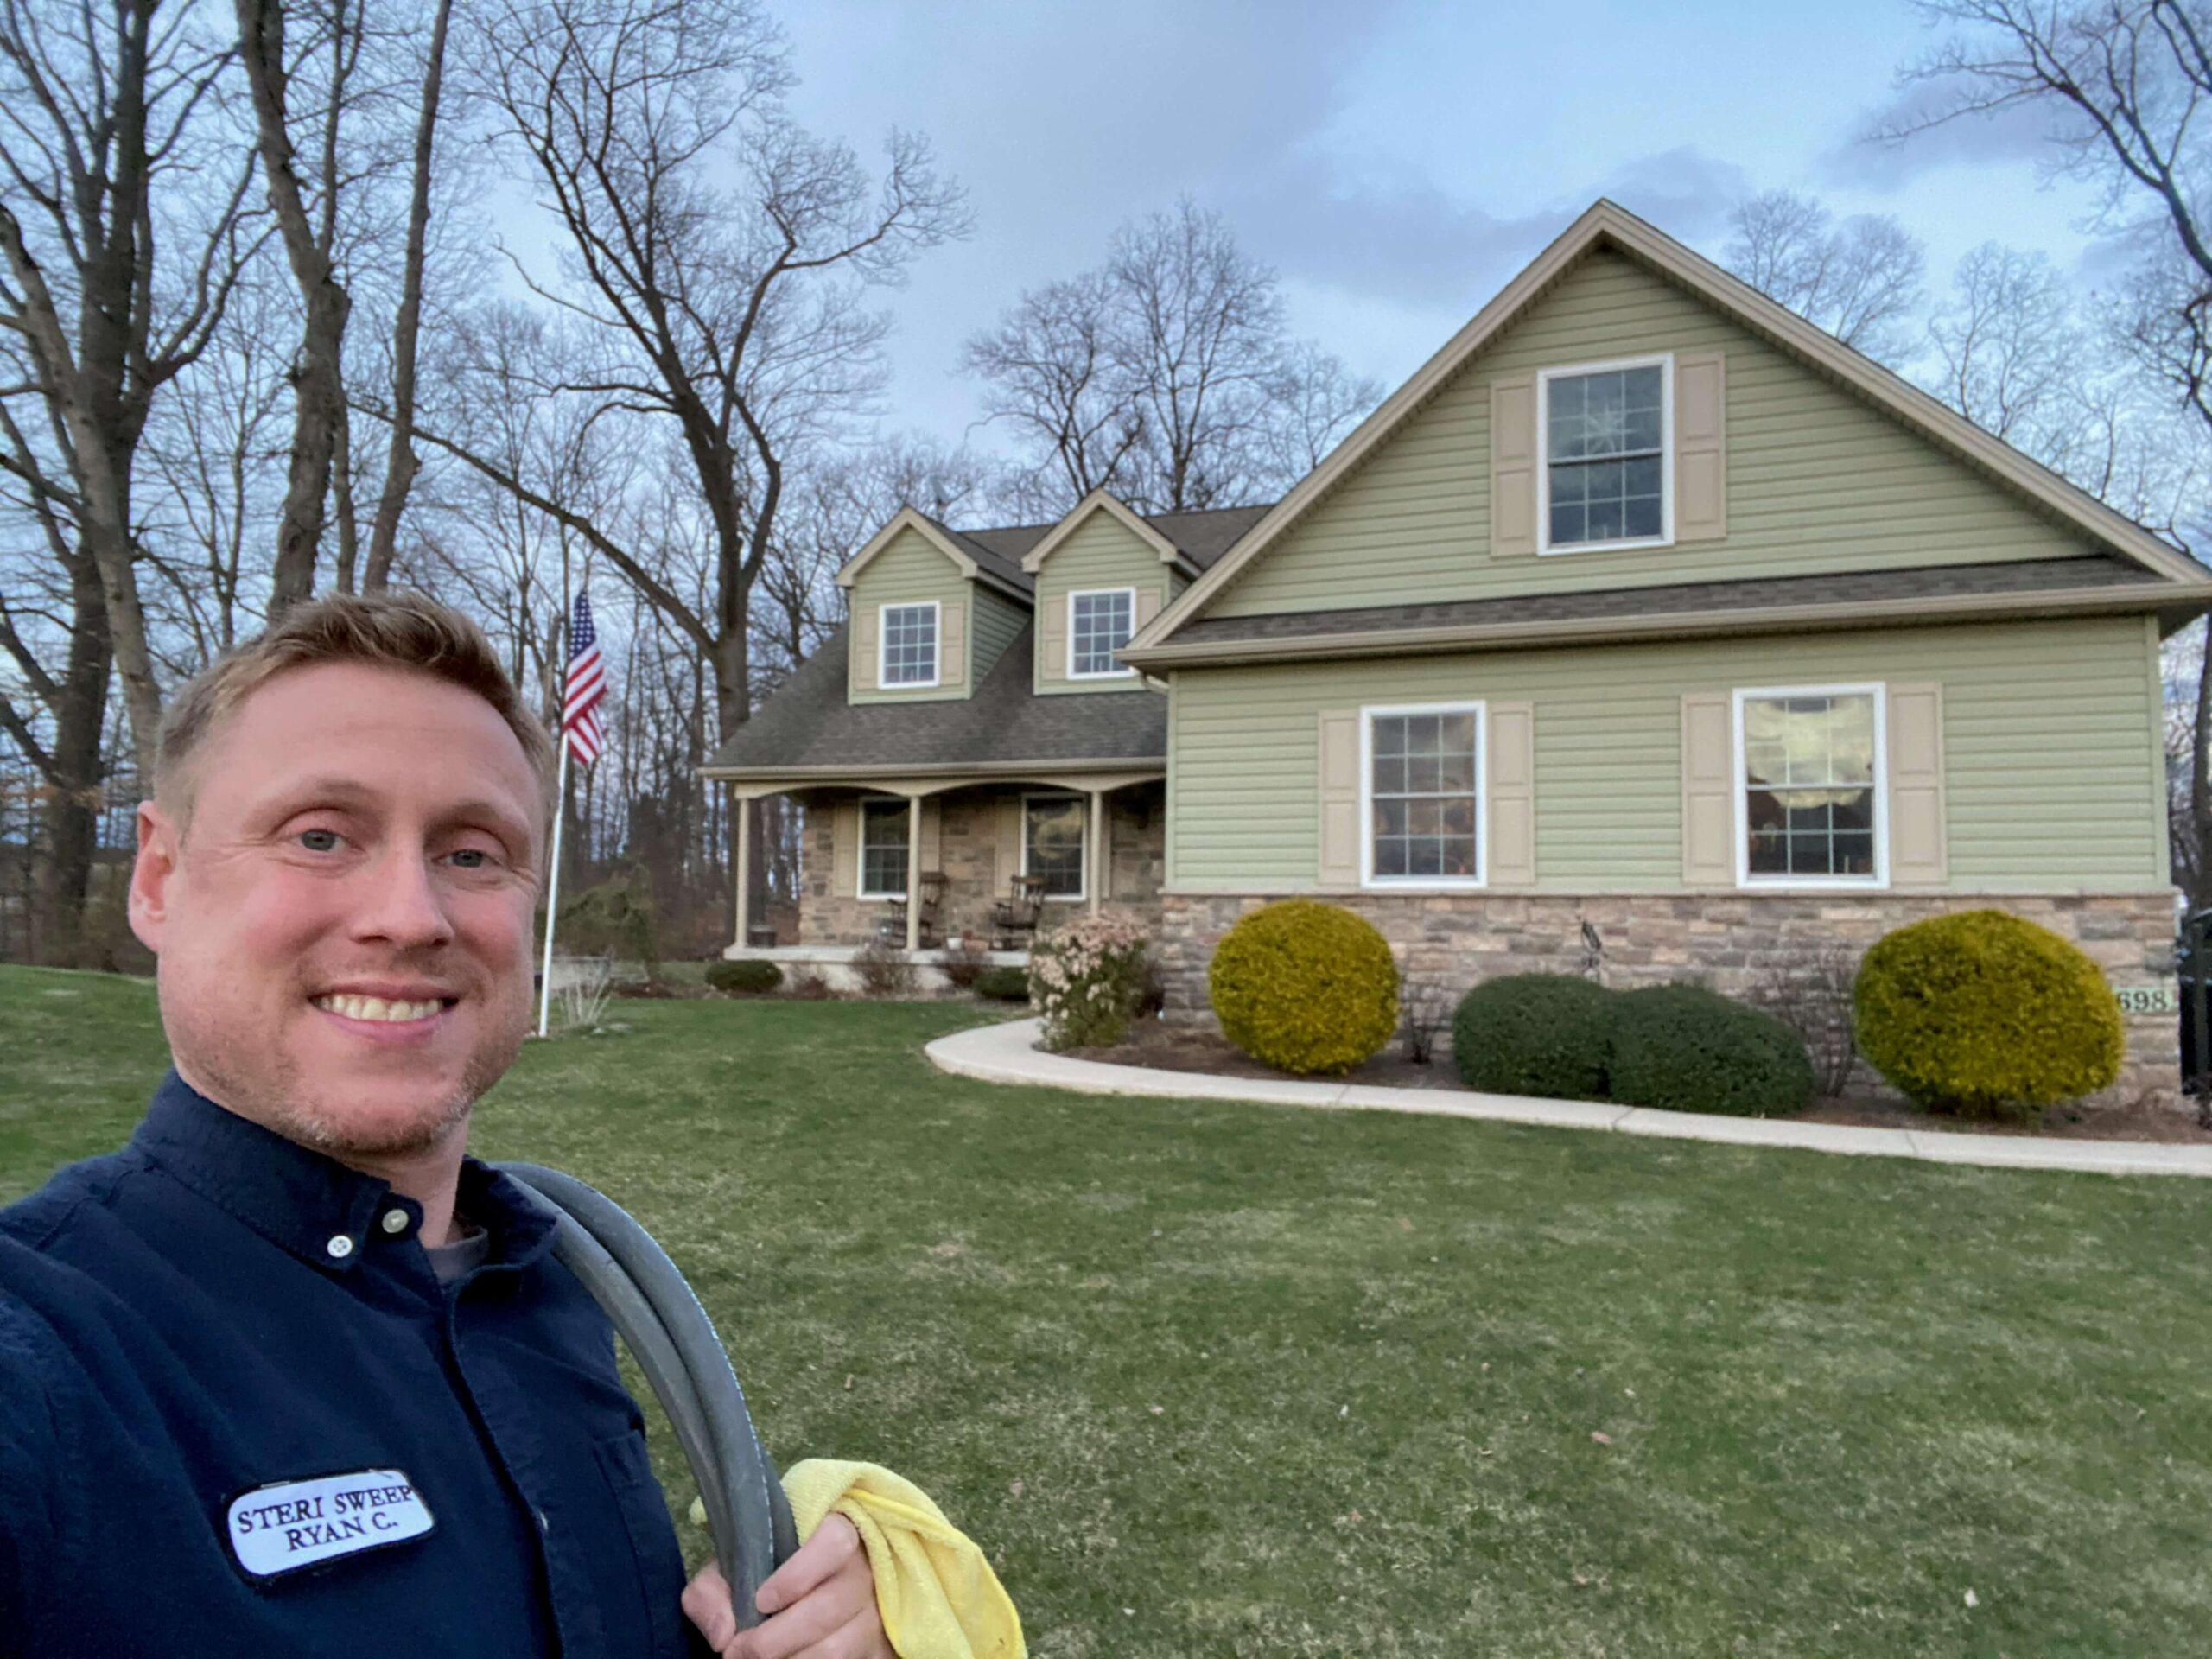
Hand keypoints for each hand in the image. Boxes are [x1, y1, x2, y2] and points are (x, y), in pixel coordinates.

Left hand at [681, 1513, 892, 1658]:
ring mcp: (875, 1612)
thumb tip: (723, 1635)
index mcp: (836, 1532)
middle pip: (830, 1607)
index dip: (799, 1574)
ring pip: (841, 1647)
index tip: (761, 1600)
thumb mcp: (730, 1570)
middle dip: (778, 1639)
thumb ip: (712, 1594)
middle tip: (738, 1653)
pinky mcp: (877, 1648)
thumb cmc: (764, 1575)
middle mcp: (863, 1571)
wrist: (796, 1592)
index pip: (835, 1543)